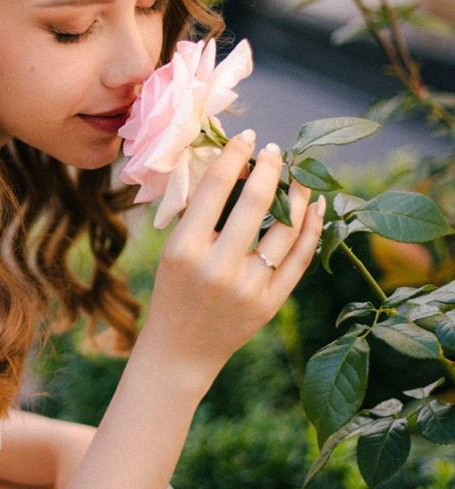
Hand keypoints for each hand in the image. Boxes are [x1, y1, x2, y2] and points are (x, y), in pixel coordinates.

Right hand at [145, 132, 323, 385]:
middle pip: (254, 201)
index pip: (214, 188)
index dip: (235, 155)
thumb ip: (200, 213)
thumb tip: (235, 165)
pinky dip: (312, 228)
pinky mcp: (271, 304)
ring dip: (298, 194)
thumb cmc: (173, 292)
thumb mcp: (173, 250)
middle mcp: (218, 267)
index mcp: (184, 249)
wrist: (181, 351)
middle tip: (275, 151)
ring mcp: (249, 288)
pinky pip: (301, 258)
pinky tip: (315, 207)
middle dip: (269, 167)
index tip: (247, 137)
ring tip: (299, 176)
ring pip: (286, 228)